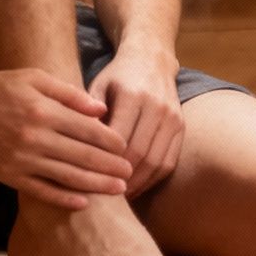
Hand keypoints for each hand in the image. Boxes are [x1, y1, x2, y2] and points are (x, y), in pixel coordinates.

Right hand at [0, 66, 133, 209]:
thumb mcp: (33, 78)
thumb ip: (68, 93)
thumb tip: (100, 109)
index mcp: (43, 111)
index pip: (87, 129)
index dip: (111, 140)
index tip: (125, 146)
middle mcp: (35, 137)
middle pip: (83, 156)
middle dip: (111, 165)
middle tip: (130, 172)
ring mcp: (22, 160)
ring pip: (68, 176)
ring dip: (96, 184)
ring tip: (118, 189)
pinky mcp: (10, 175)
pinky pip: (42, 191)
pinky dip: (64, 199)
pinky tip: (83, 202)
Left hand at [84, 47, 183, 199]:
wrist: (151, 59)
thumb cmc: (117, 77)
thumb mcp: (97, 86)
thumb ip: (87, 112)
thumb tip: (74, 144)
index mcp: (133, 95)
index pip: (119, 138)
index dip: (105, 162)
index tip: (89, 178)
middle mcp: (157, 107)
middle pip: (139, 153)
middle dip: (121, 177)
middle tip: (103, 194)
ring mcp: (173, 118)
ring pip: (157, 161)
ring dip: (139, 183)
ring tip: (120, 195)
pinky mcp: (181, 127)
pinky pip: (169, 161)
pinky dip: (153, 178)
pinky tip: (136, 186)